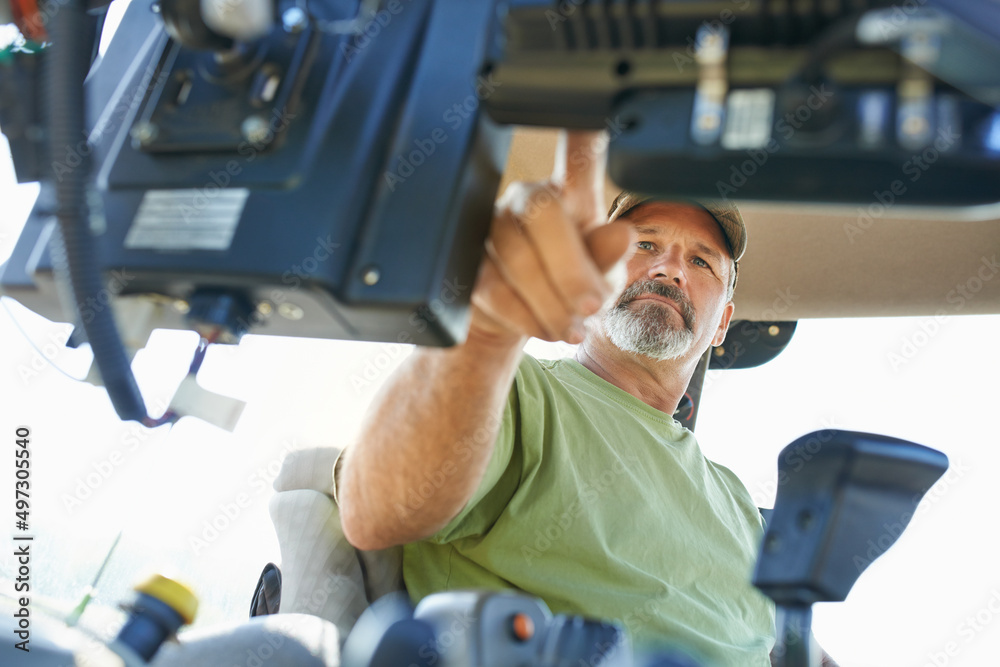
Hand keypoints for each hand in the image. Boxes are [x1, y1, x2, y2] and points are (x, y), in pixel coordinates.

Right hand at [469, 131, 635, 346]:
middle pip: (542, 212)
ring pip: (516, 255)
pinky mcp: (466, 260)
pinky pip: (492, 285)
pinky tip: (544, 328)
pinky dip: (524, 315)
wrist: (521, 323)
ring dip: (550, 302)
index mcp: (570, 195)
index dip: (583, 127)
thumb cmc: (568, 288)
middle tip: (590, 307)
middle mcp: (527, 199)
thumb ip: (608, 258)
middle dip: (571, 269)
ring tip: (571, 329)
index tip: (593, 101)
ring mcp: (491, 225)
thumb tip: (621, 235)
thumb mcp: (601, 278)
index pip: (579, 153)